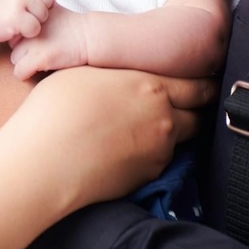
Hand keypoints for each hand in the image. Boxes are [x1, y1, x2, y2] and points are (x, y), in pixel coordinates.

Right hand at [0, 0, 54, 42]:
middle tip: (24, 13)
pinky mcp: (15, 16)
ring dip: (34, 21)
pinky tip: (17, 28)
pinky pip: (35, 27)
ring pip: (43, 14)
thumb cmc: (0, 1)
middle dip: (40, 10)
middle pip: (49, 0)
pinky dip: (29, 32)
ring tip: (19, 19)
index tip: (32, 2)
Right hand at [3, 66, 213, 206]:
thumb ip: (119, 71)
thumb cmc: (58, 108)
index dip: (202, 82)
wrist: (45, 160)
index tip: (203, 80)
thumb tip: (123, 72)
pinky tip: (130, 147)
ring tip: (150, 125)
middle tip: (188, 102)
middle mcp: (163, 119)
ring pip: (181, 139)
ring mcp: (158, 152)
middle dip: (196, 108)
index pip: (196, 84)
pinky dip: (153, 152)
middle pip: (198, 114)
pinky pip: (161, 160)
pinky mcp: (147, 178)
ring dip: (173, 131)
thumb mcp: (88, 71)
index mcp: (151, 86)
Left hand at [9, 5, 86, 78]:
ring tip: (41, 59)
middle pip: (12, 45)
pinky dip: (26, 74)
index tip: (36, 40)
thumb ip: (37, 10)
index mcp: (30, 16)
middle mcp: (28, 29)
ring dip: (24, 62)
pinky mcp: (38, 58)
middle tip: (39, 50)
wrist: (88, 36)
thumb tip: (28, 6)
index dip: (23, 37)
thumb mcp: (51, 9)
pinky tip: (39, 69)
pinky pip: (19, 73)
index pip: (15, 30)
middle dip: (22, 49)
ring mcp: (33, 44)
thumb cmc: (72, 24)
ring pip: (14, 59)